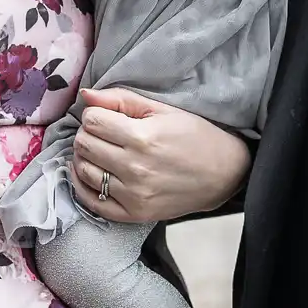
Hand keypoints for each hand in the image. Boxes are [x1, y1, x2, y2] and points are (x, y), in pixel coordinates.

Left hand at [72, 87, 251, 222]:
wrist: (224, 173)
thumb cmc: (196, 136)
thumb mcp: (162, 109)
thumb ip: (121, 99)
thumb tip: (85, 94)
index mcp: (142, 138)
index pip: (92, 120)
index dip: (95, 114)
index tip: (106, 115)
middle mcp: (135, 168)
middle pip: (84, 144)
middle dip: (88, 133)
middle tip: (103, 132)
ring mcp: (133, 194)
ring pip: (83, 171)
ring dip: (85, 157)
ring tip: (100, 150)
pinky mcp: (134, 214)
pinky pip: (92, 202)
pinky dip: (82, 185)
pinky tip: (89, 173)